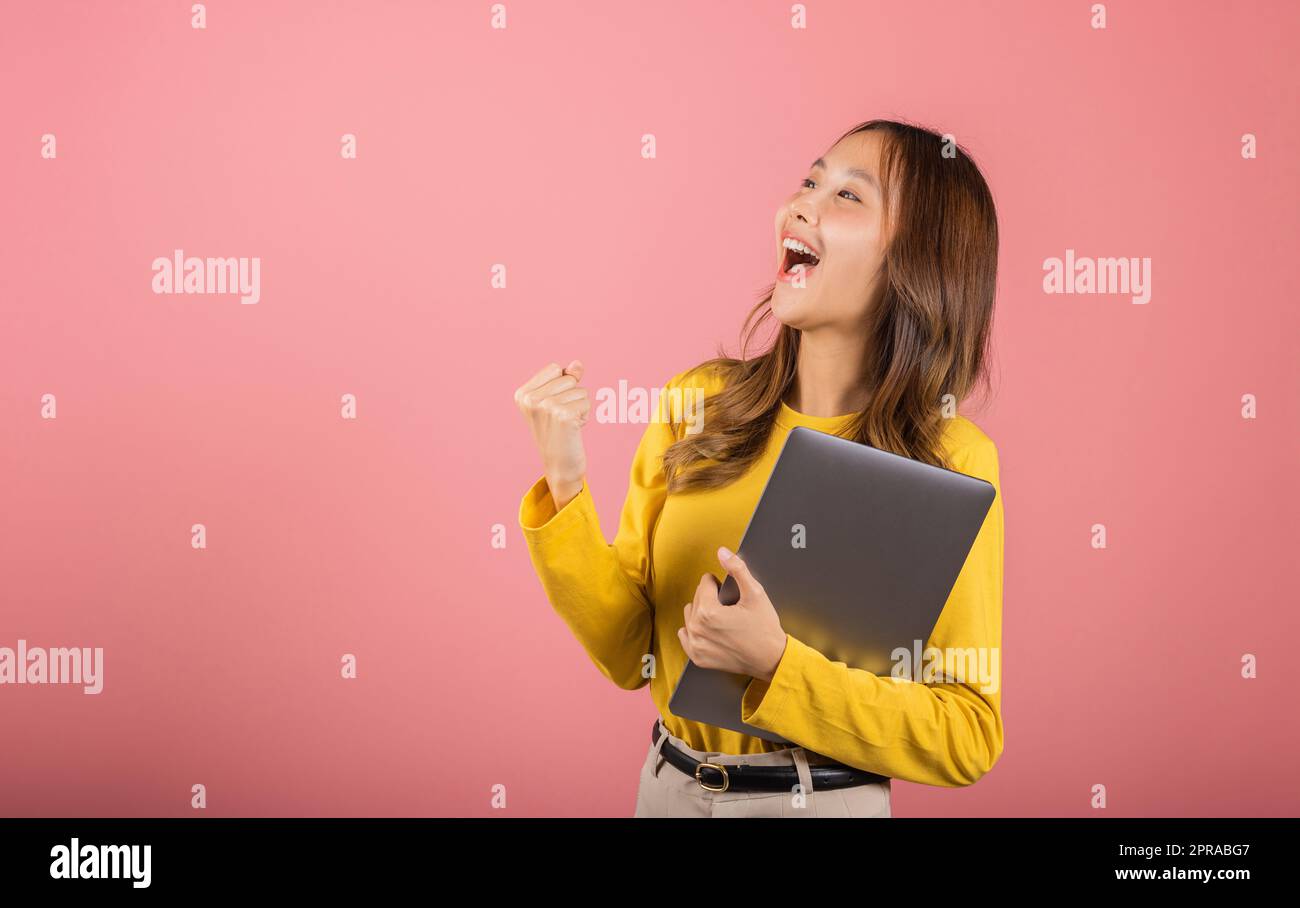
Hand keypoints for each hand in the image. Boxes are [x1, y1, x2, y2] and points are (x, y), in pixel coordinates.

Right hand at [514, 360, 589, 508]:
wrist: (560, 466)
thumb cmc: (558, 432)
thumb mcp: (556, 401)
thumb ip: (566, 378)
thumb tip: (578, 364)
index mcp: (522, 394)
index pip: (555, 368)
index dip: (561, 386)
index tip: (552, 408)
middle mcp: (530, 399)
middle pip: (568, 378)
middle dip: (571, 397)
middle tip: (561, 420)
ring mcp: (546, 407)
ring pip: (580, 390)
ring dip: (579, 407)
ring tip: (567, 425)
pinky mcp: (564, 415)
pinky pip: (587, 402)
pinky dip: (585, 415)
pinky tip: (574, 430)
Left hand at [678, 546, 788, 681]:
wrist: (771, 659)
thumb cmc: (764, 628)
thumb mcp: (755, 593)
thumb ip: (737, 569)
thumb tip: (722, 552)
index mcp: (708, 612)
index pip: (704, 583)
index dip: (718, 583)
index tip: (730, 592)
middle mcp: (697, 629)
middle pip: (696, 598)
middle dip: (710, 597)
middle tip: (729, 606)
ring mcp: (696, 645)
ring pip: (690, 615)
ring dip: (702, 613)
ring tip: (721, 618)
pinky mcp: (698, 656)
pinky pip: (685, 635)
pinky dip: (695, 631)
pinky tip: (711, 631)